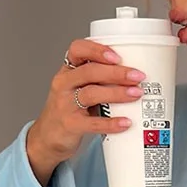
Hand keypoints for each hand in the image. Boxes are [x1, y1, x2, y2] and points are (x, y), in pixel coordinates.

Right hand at [25, 38, 148, 185]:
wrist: (49, 137)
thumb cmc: (69, 109)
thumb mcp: (78, 89)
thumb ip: (99, 81)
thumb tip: (136, 78)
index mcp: (68, 70)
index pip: (77, 50)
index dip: (97, 50)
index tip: (117, 56)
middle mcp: (64, 84)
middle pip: (90, 71)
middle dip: (117, 72)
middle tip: (138, 76)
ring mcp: (65, 104)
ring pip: (92, 93)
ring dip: (117, 93)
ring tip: (136, 94)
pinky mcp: (70, 125)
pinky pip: (92, 123)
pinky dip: (111, 123)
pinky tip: (125, 122)